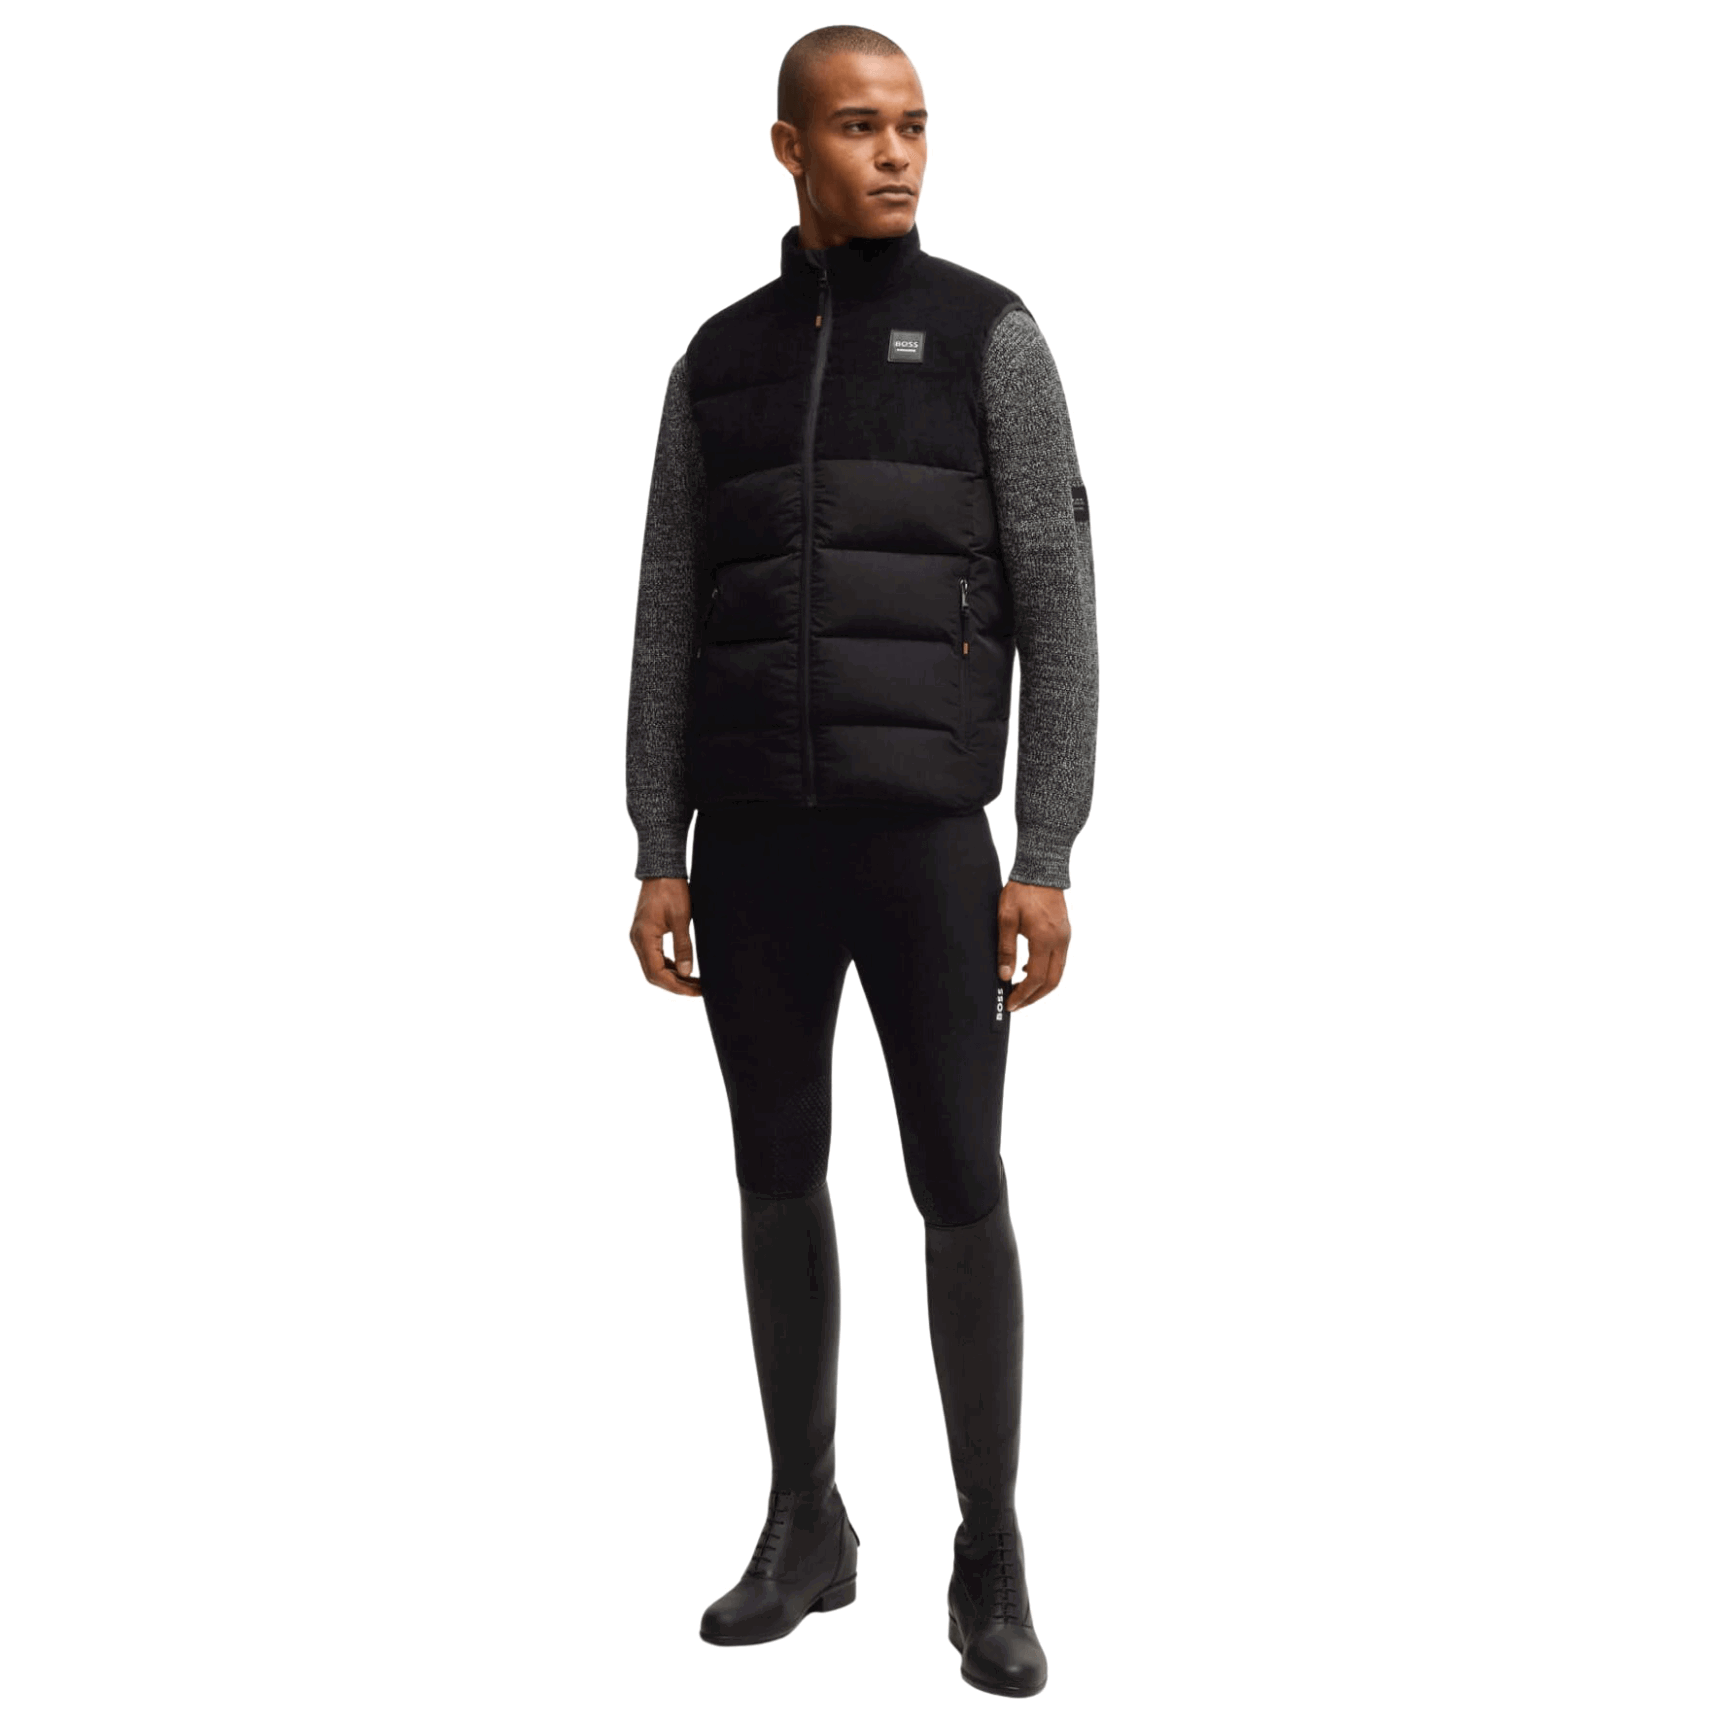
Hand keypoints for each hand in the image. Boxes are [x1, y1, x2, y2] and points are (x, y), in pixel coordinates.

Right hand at [629, 876, 700, 996]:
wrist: (661, 870)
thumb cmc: (672, 890)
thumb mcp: (681, 918)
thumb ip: (683, 946)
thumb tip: (687, 973)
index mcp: (644, 938)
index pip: (656, 973)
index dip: (676, 986)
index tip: (696, 991)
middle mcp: (637, 940)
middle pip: (654, 974)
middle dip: (676, 985)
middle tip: (699, 990)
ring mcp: (640, 937)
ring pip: (654, 967)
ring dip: (673, 977)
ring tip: (695, 982)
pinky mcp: (645, 934)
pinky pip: (655, 957)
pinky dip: (669, 966)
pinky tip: (684, 969)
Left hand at [996, 880, 1070, 1010]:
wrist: (1041, 870)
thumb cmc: (1021, 891)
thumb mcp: (1006, 918)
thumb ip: (1006, 948)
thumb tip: (1005, 975)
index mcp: (1044, 939)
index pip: (1036, 978)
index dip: (1023, 995)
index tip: (1011, 1003)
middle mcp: (1059, 942)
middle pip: (1051, 982)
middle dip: (1034, 997)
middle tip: (1017, 1004)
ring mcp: (1065, 937)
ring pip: (1058, 973)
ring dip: (1041, 987)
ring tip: (1022, 991)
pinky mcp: (1065, 933)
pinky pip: (1059, 961)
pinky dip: (1046, 972)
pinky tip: (1030, 970)